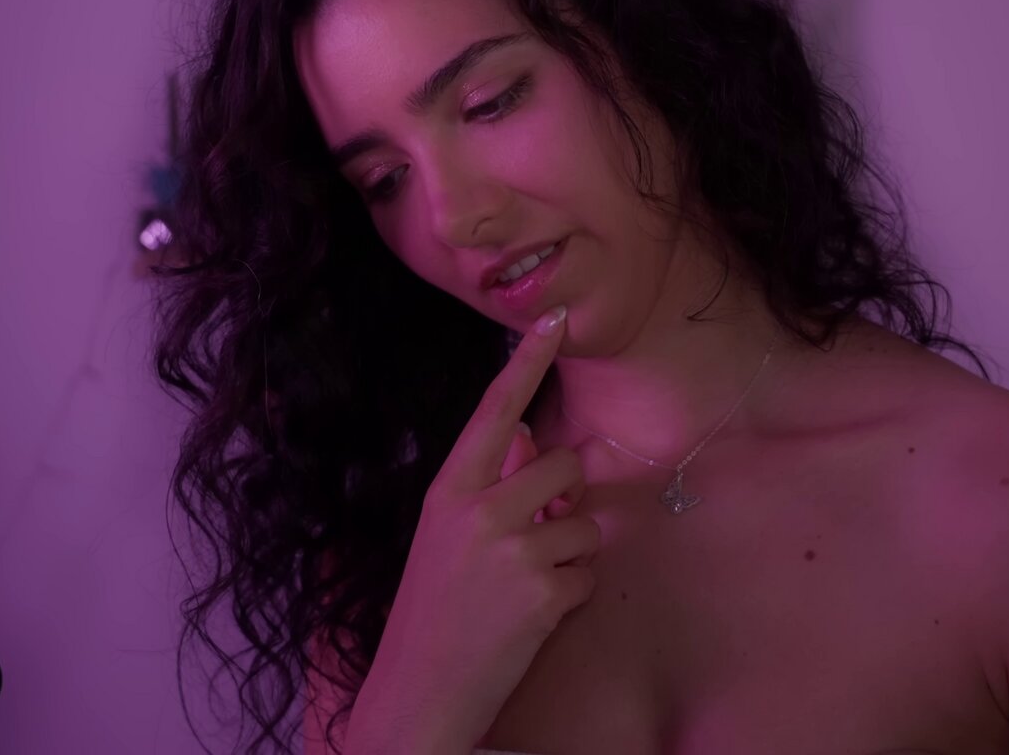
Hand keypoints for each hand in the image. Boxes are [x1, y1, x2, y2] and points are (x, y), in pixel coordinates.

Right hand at [347, 306, 598, 753]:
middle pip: (564, 466)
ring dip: (571, 555)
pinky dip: (572, 597)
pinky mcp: (543, 591)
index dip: (526, 361)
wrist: (419, 692)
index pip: (495, 410)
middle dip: (565, 500)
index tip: (553, 317)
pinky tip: (533, 618)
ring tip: (525, 589)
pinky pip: (589, 574)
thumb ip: (487, 487)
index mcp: (449, 490)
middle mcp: (479, 509)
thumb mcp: (446, 536)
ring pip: (586, 522)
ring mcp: (512, 549)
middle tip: (532, 544)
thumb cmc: (435, 612)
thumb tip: (526, 438)